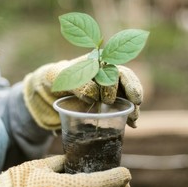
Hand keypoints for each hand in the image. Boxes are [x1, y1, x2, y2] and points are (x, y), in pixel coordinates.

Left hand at [23, 54, 142, 129]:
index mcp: (98, 61)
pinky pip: (124, 106)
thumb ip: (77, 84)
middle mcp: (108, 72)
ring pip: (128, 94)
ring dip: (133, 106)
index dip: (119, 82)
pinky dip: (129, 115)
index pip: (114, 69)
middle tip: (135, 104)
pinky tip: (132, 125)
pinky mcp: (111, 102)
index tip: (110, 100)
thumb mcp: (61, 78)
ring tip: (134, 120)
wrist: (52, 90)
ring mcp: (111, 87)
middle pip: (126, 79)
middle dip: (133, 91)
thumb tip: (93, 95)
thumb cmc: (57, 79)